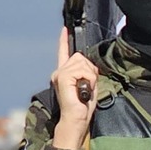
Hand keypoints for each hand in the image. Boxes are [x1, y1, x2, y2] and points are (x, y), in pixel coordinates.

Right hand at [51, 28, 99, 149]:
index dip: (64, 40)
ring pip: (83, 63)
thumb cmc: (82, 107)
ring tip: (84, 90)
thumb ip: (88, 73)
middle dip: (90, 71)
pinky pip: (82, 71)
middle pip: (80, 57)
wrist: (76, 119)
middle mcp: (59, 72)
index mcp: (64, 73)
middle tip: (87, 87)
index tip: (65, 29)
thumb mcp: (88, 86)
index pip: (64, 53)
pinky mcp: (63, 77)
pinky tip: (82, 90)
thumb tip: (90, 65)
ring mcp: (60, 74)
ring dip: (89, 77)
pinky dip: (87, 80)